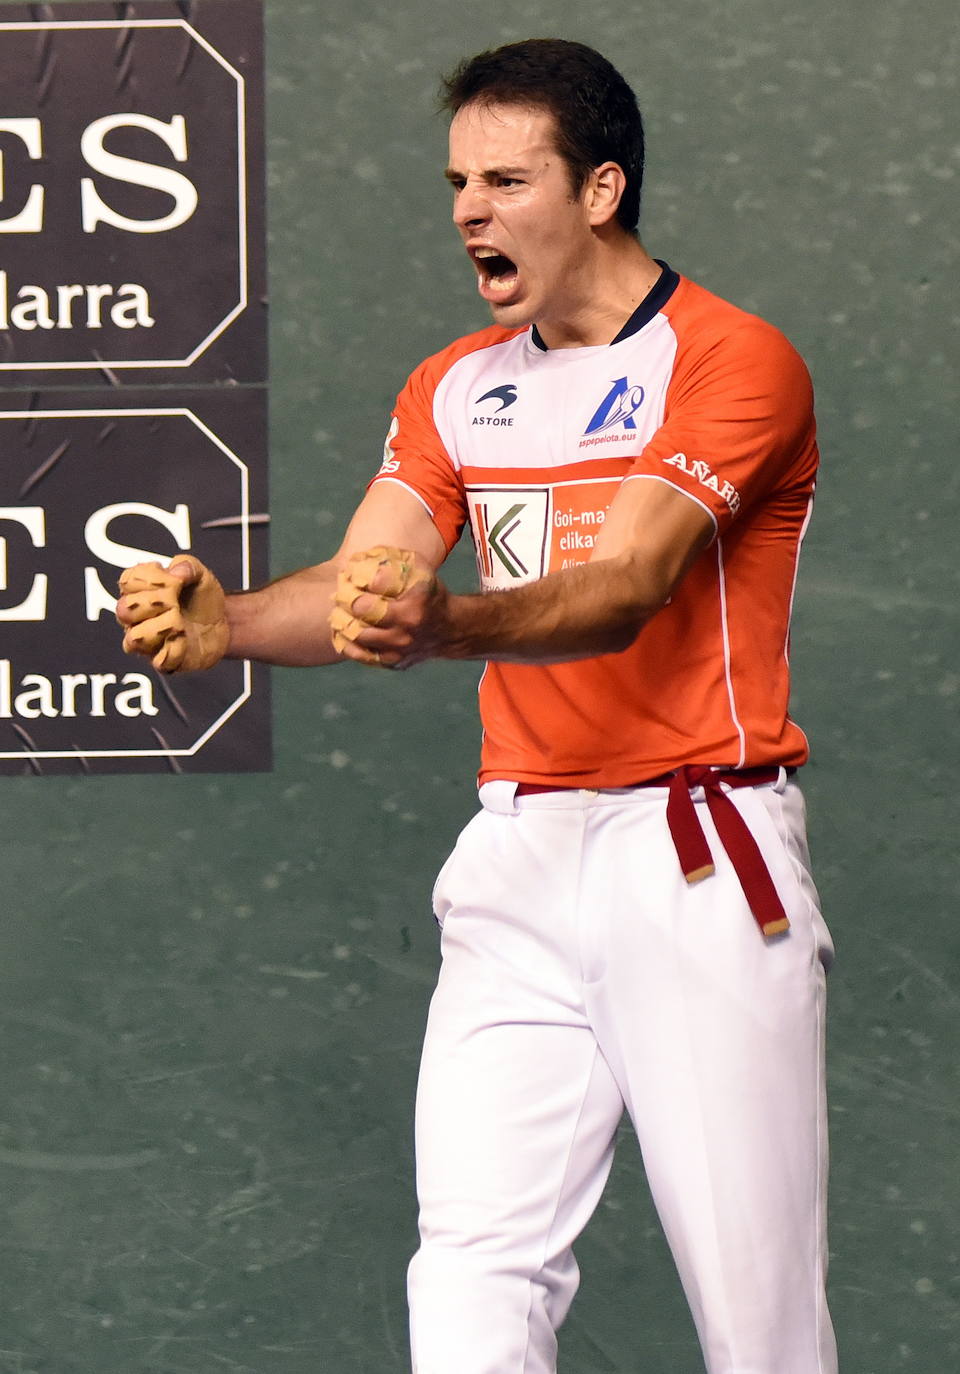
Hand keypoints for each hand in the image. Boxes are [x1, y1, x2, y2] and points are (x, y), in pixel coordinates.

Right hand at [116, 556, 228, 672]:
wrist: (222, 622)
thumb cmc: (201, 597)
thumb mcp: (199, 573)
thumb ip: (186, 565)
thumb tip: (175, 573)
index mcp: (137, 593)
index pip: (126, 582)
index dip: (152, 579)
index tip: (175, 580)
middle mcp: (134, 619)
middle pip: (124, 610)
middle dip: (155, 602)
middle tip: (177, 602)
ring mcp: (146, 643)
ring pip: (135, 638)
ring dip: (163, 626)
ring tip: (181, 622)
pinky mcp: (163, 662)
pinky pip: (159, 660)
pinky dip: (176, 648)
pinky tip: (185, 639)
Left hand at [329, 545, 443, 668]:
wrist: (448, 629)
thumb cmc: (427, 594)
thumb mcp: (419, 569)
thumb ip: (390, 561)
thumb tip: (357, 562)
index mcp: (416, 597)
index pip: (374, 582)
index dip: (357, 575)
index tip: (351, 574)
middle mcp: (408, 624)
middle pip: (361, 609)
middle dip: (346, 598)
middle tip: (341, 594)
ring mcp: (400, 646)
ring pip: (356, 634)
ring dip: (342, 620)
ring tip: (340, 611)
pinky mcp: (393, 662)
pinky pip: (359, 655)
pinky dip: (347, 641)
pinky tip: (345, 630)